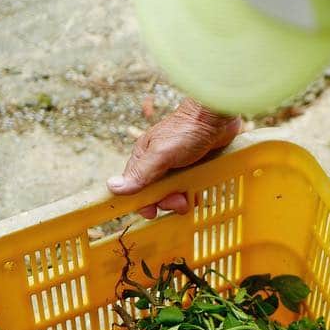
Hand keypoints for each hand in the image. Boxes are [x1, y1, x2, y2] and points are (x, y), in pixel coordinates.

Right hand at [106, 98, 241, 217]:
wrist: (217, 117)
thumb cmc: (187, 131)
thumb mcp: (161, 154)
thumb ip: (141, 173)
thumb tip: (112, 187)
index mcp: (144, 158)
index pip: (134, 186)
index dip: (142, 201)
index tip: (152, 212)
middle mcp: (158, 163)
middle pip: (156, 193)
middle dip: (167, 201)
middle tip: (180, 201)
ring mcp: (177, 166)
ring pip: (174, 192)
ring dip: (182, 199)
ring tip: (191, 197)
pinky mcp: (194, 167)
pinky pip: (191, 186)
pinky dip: (195, 191)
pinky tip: (201, 191)